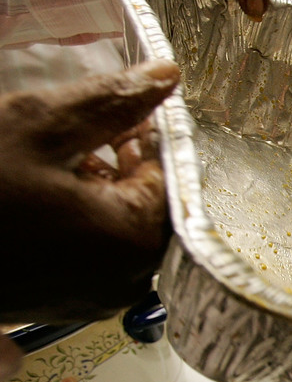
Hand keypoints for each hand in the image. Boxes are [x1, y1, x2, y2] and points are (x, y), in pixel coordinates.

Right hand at [0, 60, 181, 324]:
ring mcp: (92, 299)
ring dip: (92, 186)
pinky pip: (86, 251)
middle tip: (79, 127)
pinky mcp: (59, 304)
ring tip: (47, 157)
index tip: (123, 106)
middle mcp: (125, 281)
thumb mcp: (38, 126)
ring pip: (113, 226)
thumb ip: (110, 102)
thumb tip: (163, 77)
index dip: (145, 133)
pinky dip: (70, 217)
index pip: (168, 175)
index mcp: (134, 240)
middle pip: (144, 204)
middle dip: (119, 160)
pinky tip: (32, 191)